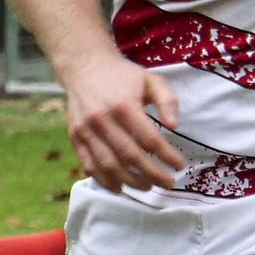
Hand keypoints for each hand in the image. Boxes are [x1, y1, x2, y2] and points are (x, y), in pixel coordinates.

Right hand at [61, 51, 183, 191]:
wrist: (85, 67)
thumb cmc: (123, 76)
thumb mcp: (151, 80)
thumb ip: (167, 100)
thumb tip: (174, 126)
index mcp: (124, 105)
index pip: (149, 139)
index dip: (167, 156)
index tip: (180, 166)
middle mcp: (102, 119)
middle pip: (130, 156)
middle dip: (152, 174)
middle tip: (168, 183)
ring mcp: (85, 130)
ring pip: (108, 165)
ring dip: (130, 181)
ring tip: (147, 187)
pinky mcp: (75, 136)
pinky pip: (89, 164)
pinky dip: (104, 179)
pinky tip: (119, 186)